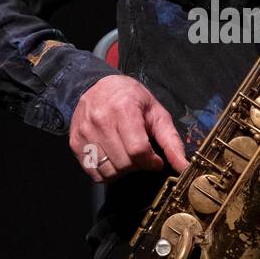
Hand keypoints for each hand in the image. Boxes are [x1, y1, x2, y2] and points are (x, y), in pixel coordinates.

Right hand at [69, 74, 189, 182]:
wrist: (97, 86)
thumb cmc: (130, 99)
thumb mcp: (156, 113)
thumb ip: (171, 141)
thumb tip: (183, 166)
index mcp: (124, 109)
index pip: (138, 150)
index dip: (151, 161)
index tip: (155, 159)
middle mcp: (101, 120)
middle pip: (124, 163)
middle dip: (138, 165)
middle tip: (140, 155)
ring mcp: (85, 132)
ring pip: (109, 171)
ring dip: (122, 170)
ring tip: (126, 154)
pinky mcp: (76, 143)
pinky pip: (93, 172)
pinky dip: (106, 171)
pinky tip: (112, 157)